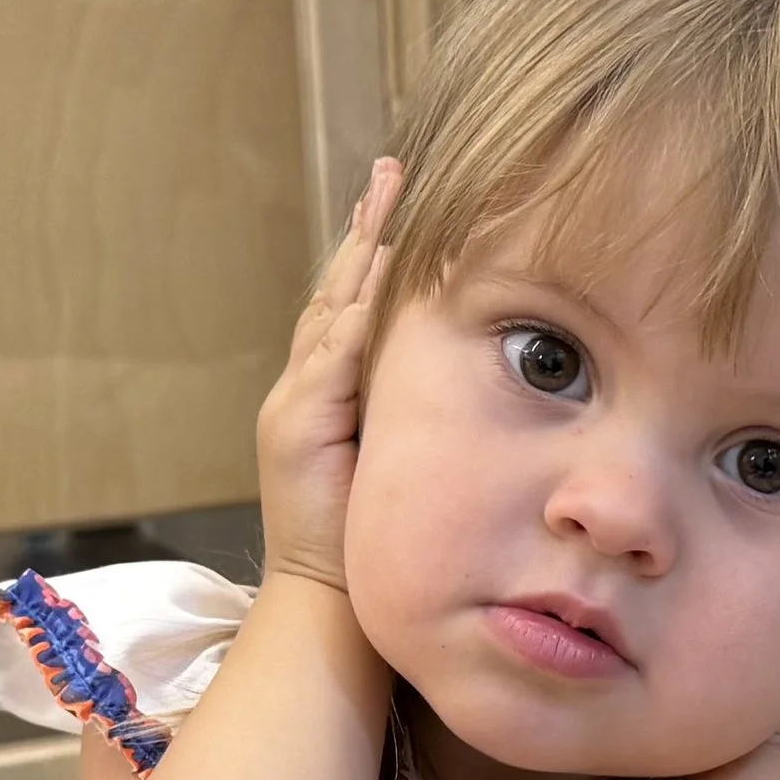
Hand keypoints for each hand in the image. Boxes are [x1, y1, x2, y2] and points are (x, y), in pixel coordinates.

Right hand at [258, 158, 399, 590]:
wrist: (331, 609)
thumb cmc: (373, 548)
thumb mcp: (404, 466)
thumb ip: (421, 420)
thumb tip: (481, 379)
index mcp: (332, 392)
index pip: (356, 305)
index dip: (378, 250)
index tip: (405, 198)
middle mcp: (307, 386)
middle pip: (338, 289)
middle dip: (367, 229)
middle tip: (392, 171)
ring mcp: (298, 402)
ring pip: (333, 309)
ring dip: (362, 252)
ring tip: (388, 196)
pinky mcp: (299, 425)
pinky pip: (334, 355)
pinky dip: (358, 311)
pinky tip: (383, 270)